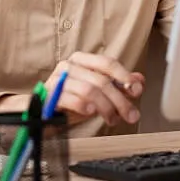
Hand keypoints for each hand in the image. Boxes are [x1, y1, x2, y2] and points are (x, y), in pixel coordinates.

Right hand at [0, 52, 144, 126]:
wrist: (40, 114)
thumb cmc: (70, 101)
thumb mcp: (97, 93)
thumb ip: (117, 85)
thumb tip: (139, 81)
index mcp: (81, 60)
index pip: (107, 63)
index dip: (124, 76)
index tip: (136, 90)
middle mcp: (68, 66)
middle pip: (101, 80)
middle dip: (120, 100)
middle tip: (131, 115)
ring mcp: (57, 80)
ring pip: (89, 90)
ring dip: (106, 107)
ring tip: (112, 119)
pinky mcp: (48, 96)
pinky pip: (70, 99)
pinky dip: (84, 106)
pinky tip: (91, 113)